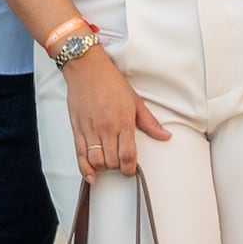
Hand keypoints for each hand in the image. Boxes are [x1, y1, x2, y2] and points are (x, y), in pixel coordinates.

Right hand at [62, 46, 145, 178]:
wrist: (86, 68)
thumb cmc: (110, 81)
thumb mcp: (135, 101)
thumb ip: (150, 122)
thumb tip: (165, 136)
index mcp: (123, 122)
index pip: (128, 156)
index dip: (130, 169)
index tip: (131, 170)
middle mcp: (106, 128)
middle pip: (112, 161)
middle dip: (117, 168)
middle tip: (120, 163)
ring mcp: (90, 130)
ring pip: (97, 161)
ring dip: (103, 167)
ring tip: (108, 162)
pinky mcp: (77, 129)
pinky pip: (80, 155)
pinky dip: (85, 169)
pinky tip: (91, 175)